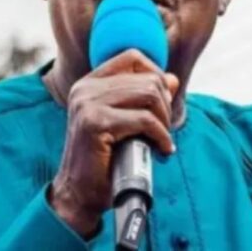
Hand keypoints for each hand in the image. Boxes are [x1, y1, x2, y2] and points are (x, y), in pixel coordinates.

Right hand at [48, 50, 178, 236]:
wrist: (79, 194)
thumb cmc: (104, 160)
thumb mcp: (126, 123)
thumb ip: (145, 98)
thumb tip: (172, 79)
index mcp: (90, 83)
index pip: (133, 57)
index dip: (156, 75)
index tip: (161, 105)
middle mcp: (85, 88)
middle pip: (147, 79)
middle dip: (166, 106)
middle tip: (164, 131)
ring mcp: (87, 104)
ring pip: (149, 95)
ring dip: (165, 122)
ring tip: (162, 141)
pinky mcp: (94, 123)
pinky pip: (145, 120)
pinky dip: (161, 136)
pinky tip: (162, 150)